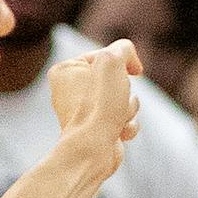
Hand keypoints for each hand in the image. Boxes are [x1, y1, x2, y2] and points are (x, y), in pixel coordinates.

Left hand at [48, 39, 143, 178]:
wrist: (94, 149)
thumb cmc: (99, 105)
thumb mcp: (112, 61)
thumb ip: (123, 49)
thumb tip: (131, 64)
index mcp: (66, 70)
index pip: (107, 55)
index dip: (123, 64)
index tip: (131, 72)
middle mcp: (70, 90)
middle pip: (118, 79)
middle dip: (126, 91)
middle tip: (116, 100)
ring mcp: (84, 111)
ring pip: (124, 99)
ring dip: (129, 109)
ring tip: (117, 119)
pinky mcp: (97, 129)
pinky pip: (123, 119)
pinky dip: (127, 125)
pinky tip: (119, 132)